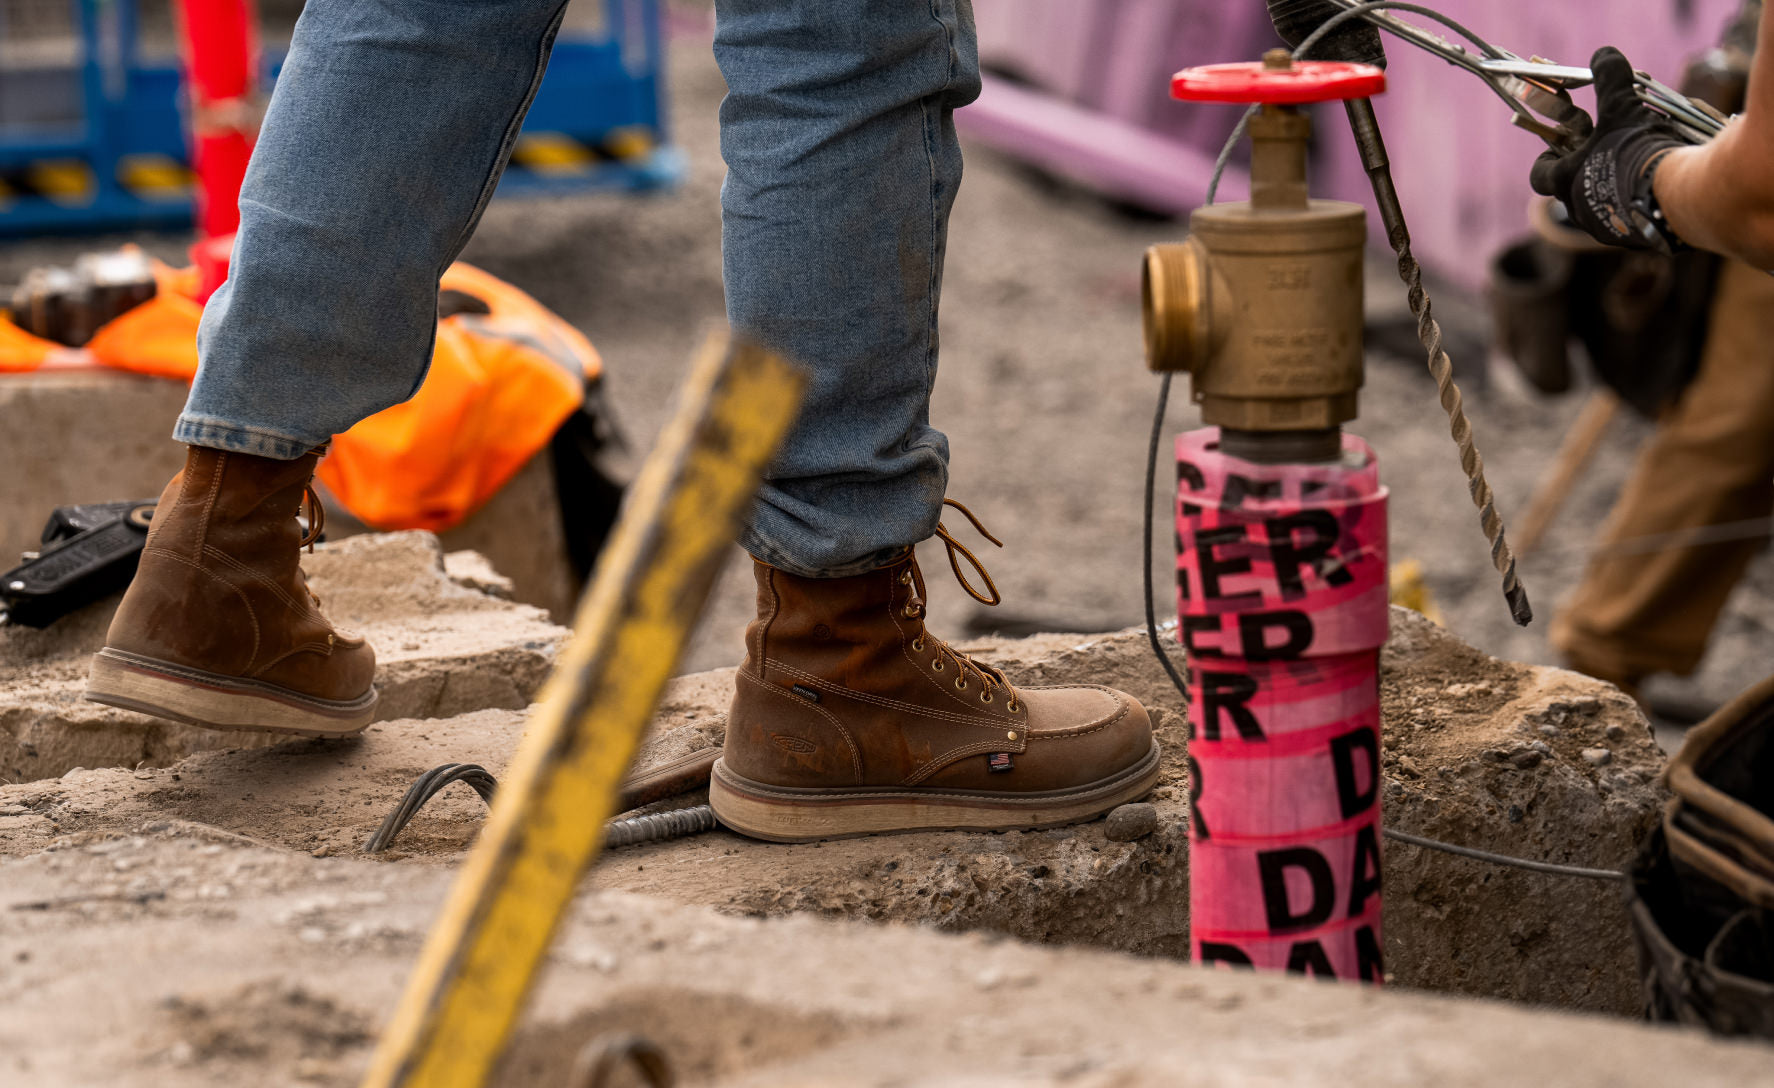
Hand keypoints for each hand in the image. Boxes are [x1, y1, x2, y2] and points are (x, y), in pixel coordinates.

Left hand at [1530, 47, 1687, 252]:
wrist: (1682, 196)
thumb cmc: (1640, 151)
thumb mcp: (1624, 108)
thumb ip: (1610, 80)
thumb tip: (1603, 53)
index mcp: (1566, 183)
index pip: (1539, 175)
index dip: (1546, 160)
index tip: (1559, 148)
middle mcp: (1579, 213)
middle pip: (1570, 191)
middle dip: (1585, 171)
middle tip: (1606, 153)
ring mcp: (1606, 230)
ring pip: (1599, 208)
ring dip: (1611, 190)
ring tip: (1636, 170)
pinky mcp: (1634, 240)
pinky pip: (1627, 221)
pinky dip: (1636, 206)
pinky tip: (1658, 190)